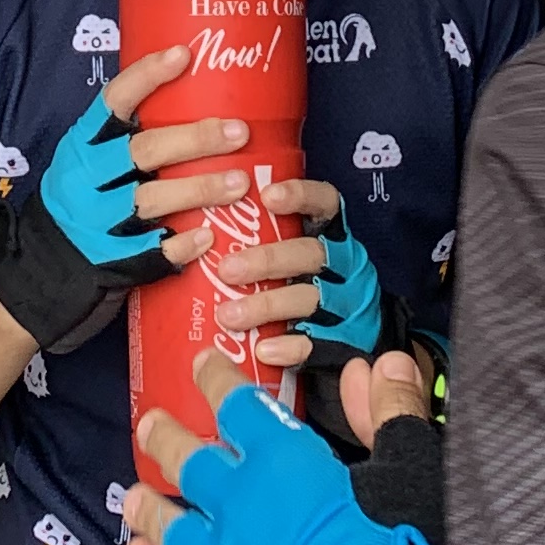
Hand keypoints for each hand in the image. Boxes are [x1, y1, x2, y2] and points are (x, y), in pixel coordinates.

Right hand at [0, 48, 254, 352]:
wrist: (39, 270)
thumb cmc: (81, 203)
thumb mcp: (89, 162)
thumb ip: (127, 139)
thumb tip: (194, 97)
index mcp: (83, 144)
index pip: (114, 100)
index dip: (148, 75)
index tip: (184, 55)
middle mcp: (86, 178)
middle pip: (144, 150)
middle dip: (195, 138)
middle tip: (239, 131)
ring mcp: (95, 221)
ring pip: (150, 200)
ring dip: (198, 189)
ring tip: (240, 182)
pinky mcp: (107, 261)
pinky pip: (149, 252)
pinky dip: (180, 245)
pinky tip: (208, 237)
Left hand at [121, 352, 434, 544]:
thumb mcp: (406, 468)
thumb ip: (391, 414)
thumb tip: (383, 361)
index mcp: (280, 464)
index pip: (241, 408)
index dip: (219, 380)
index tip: (200, 363)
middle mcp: (239, 510)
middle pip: (190, 467)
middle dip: (167, 441)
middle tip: (146, 425)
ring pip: (173, 541)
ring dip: (151, 527)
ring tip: (132, 517)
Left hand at [207, 171, 337, 370]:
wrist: (347, 344)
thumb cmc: (302, 287)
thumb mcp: (294, 255)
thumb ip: (263, 239)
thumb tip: (197, 229)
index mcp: (332, 236)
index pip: (326, 203)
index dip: (301, 196)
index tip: (266, 196)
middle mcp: (343, 266)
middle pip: (310, 253)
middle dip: (267, 259)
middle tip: (226, 269)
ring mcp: (344, 305)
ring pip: (309, 298)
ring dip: (266, 305)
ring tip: (228, 315)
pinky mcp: (341, 341)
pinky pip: (315, 342)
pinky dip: (288, 345)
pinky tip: (263, 349)